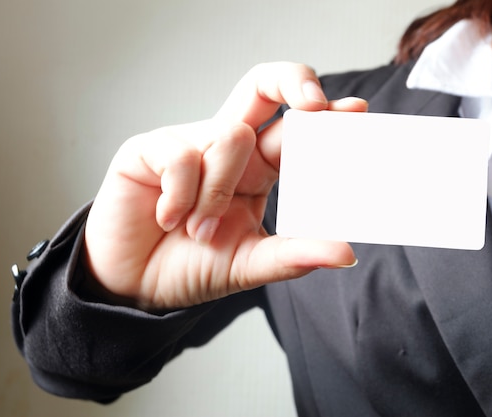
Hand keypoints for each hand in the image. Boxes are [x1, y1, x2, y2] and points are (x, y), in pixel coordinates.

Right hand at [83, 62, 367, 309]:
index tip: (356, 111)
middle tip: (314, 106)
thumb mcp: (250, 264)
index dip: (323, 115)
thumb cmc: (192, 267)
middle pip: (262, 86)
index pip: (294, 130)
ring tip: (199, 231)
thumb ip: (295, 256)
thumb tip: (347, 252)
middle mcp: (226, 149)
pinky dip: (180, 196)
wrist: (135, 286)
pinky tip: (168, 219)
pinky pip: (180, 156)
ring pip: (229, 136)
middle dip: (293, 82)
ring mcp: (188, 143)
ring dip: (218, 192)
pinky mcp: (148, 150)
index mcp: (257, 170)